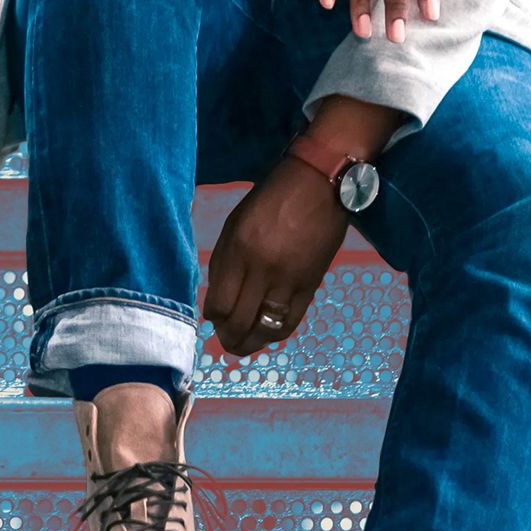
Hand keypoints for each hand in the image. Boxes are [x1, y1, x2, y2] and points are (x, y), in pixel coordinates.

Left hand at [201, 145, 354, 358]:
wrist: (317, 185)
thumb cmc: (269, 200)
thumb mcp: (235, 224)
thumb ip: (225, 262)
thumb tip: (217, 299)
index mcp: (239, 250)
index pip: (220, 304)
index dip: (213, 318)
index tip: (213, 318)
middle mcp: (263, 269)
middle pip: (240, 321)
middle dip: (229, 337)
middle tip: (225, 339)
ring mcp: (289, 279)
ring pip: (266, 329)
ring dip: (251, 343)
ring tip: (242, 345)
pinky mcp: (311, 285)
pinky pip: (290, 322)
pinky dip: (275, 334)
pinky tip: (266, 335)